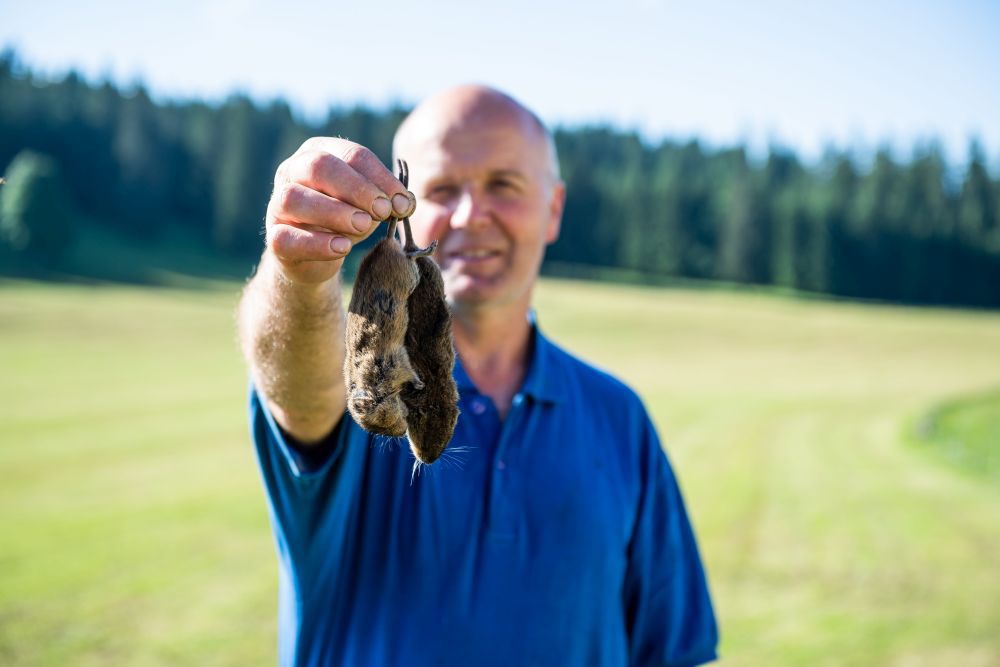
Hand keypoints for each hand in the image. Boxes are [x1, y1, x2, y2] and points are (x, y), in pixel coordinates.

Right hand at [265, 137, 415, 283]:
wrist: (315, 258)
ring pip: (295, 198)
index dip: (380, 178)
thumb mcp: (369, 206)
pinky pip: (287, 238)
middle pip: (319, 166)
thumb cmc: (344, 221)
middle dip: (356, 188)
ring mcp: (277, 204)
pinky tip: (342, 247)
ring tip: (363, 226)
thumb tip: (405, 202)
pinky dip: (317, 243)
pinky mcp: (274, 238)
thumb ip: (386, 200)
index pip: (351, 154)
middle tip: (382, 210)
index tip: (402, 203)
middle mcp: (292, 171)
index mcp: (318, 152)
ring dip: (334, 212)